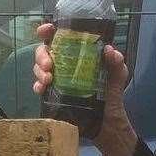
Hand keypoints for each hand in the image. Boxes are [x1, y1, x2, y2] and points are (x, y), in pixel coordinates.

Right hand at [32, 22, 136, 155]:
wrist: (107, 124)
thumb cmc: (111, 95)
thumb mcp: (117, 76)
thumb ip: (116, 63)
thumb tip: (109, 50)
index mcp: (78, 54)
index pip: (60, 37)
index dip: (49, 31)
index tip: (45, 31)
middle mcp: (65, 64)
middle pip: (45, 51)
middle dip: (42, 54)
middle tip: (49, 64)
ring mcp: (57, 79)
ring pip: (39, 68)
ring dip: (39, 70)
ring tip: (48, 79)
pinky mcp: (53, 95)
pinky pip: (39, 87)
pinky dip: (37, 86)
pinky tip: (41, 89)